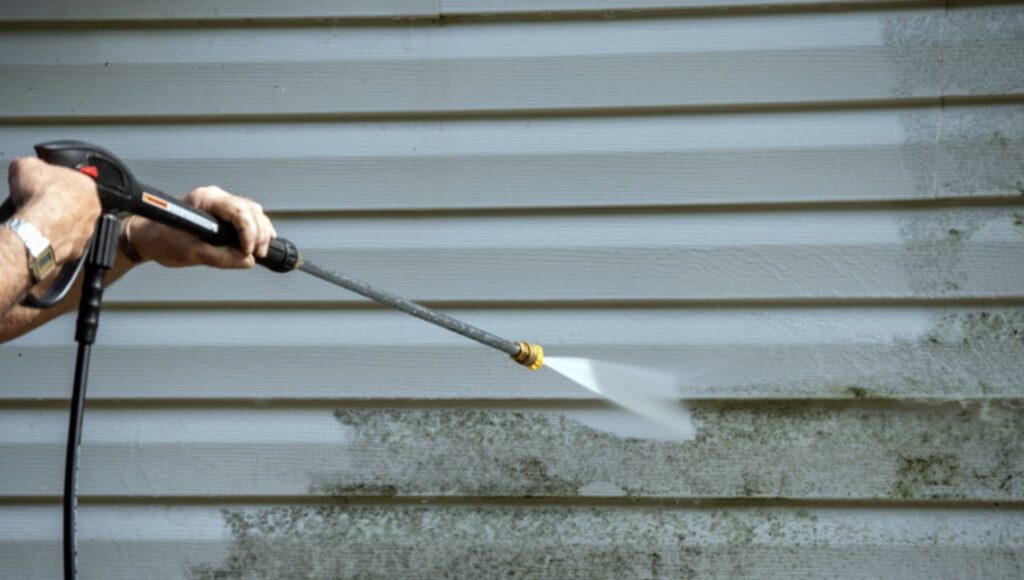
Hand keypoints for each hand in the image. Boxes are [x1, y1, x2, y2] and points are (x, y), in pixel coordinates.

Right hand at [8, 157, 100, 263]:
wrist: (36, 230)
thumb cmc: (38, 197)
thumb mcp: (26, 165)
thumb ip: (32, 164)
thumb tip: (27, 166)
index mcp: (86, 184)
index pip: (74, 180)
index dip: (55, 183)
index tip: (44, 186)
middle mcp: (93, 208)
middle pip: (75, 204)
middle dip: (59, 204)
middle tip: (41, 204)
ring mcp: (88, 230)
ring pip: (74, 225)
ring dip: (60, 223)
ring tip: (41, 221)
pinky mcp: (79, 249)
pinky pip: (67, 243)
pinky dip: (56, 240)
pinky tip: (43, 235)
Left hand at [127, 186, 275, 268]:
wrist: (146, 238)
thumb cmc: (161, 239)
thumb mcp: (192, 253)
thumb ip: (223, 258)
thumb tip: (247, 261)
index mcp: (206, 200)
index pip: (239, 211)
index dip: (249, 233)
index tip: (248, 251)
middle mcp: (215, 197)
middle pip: (251, 210)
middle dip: (259, 233)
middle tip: (257, 253)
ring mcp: (219, 204)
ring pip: (253, 212)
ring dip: (261, 231)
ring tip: (259, 250)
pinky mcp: (220, 213)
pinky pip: (247, 216)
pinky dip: (256, 229)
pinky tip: (261, 241)